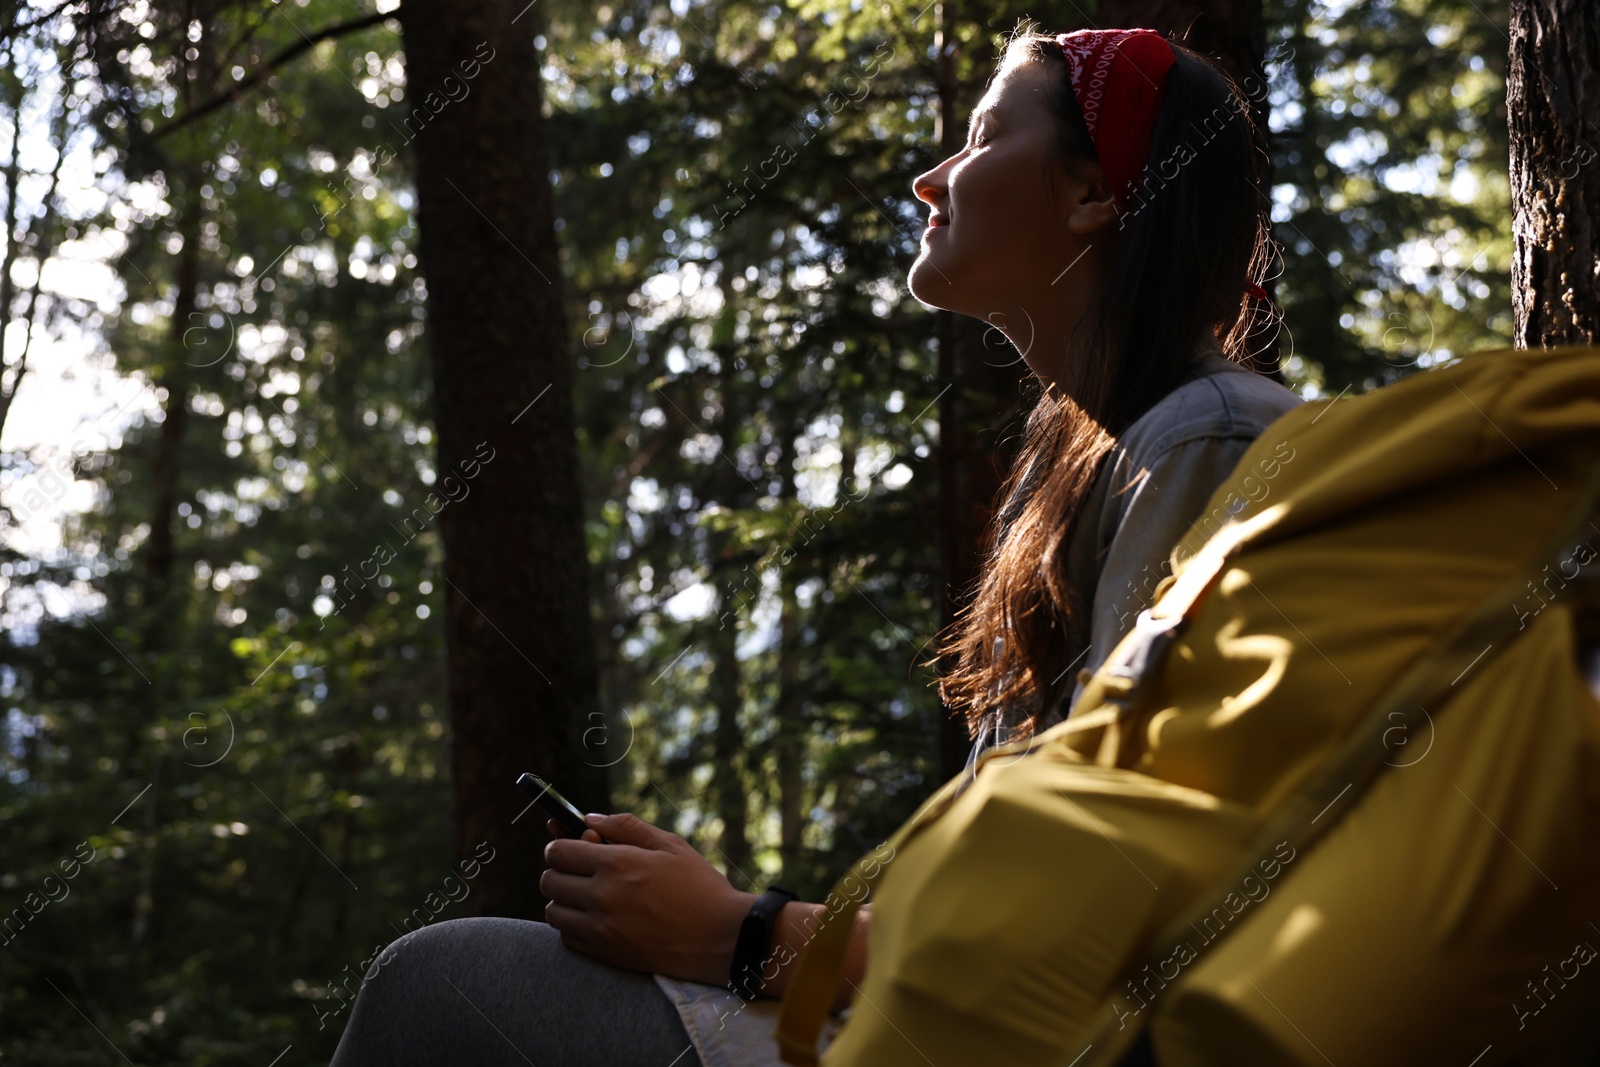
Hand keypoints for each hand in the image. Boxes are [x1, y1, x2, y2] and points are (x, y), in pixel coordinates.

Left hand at [540, 812, 754, 984]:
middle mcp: (603, 896)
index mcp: (618, 863)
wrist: (721, 939)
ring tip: (588, 895)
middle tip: (581, 870)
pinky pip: (566, 938)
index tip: (574, 845)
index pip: (558, 851)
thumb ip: (626, 826)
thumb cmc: (700, 887)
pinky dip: (573, 926)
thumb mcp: (670, 845)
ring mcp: (601, 929)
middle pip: (549, 881)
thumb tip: (589, 818)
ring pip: (553, 911)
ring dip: (564, 900)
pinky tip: (597, 918)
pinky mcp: (605, 955)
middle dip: (560, 870)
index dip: (561, 844)